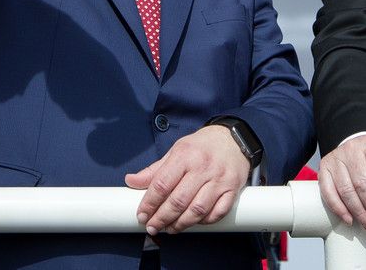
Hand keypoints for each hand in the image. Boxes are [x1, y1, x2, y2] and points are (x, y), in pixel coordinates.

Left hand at [125, 125, 249, 234]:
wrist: (234, 138)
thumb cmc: (203, 145)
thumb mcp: (176, 150)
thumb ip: (155, 169)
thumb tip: (131, 181)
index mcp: (185, 155)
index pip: (162, 184)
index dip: (149, 204)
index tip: (142, 215)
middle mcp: (203, 167)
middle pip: (178, 201)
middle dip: (161, 218)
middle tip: (153, 227)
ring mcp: (219, 179)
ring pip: (197, 210)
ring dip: (181, 224)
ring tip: (171, 228)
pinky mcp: (232, 188)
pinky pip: (217, 212)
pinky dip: (205, 221)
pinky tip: (195, 222)